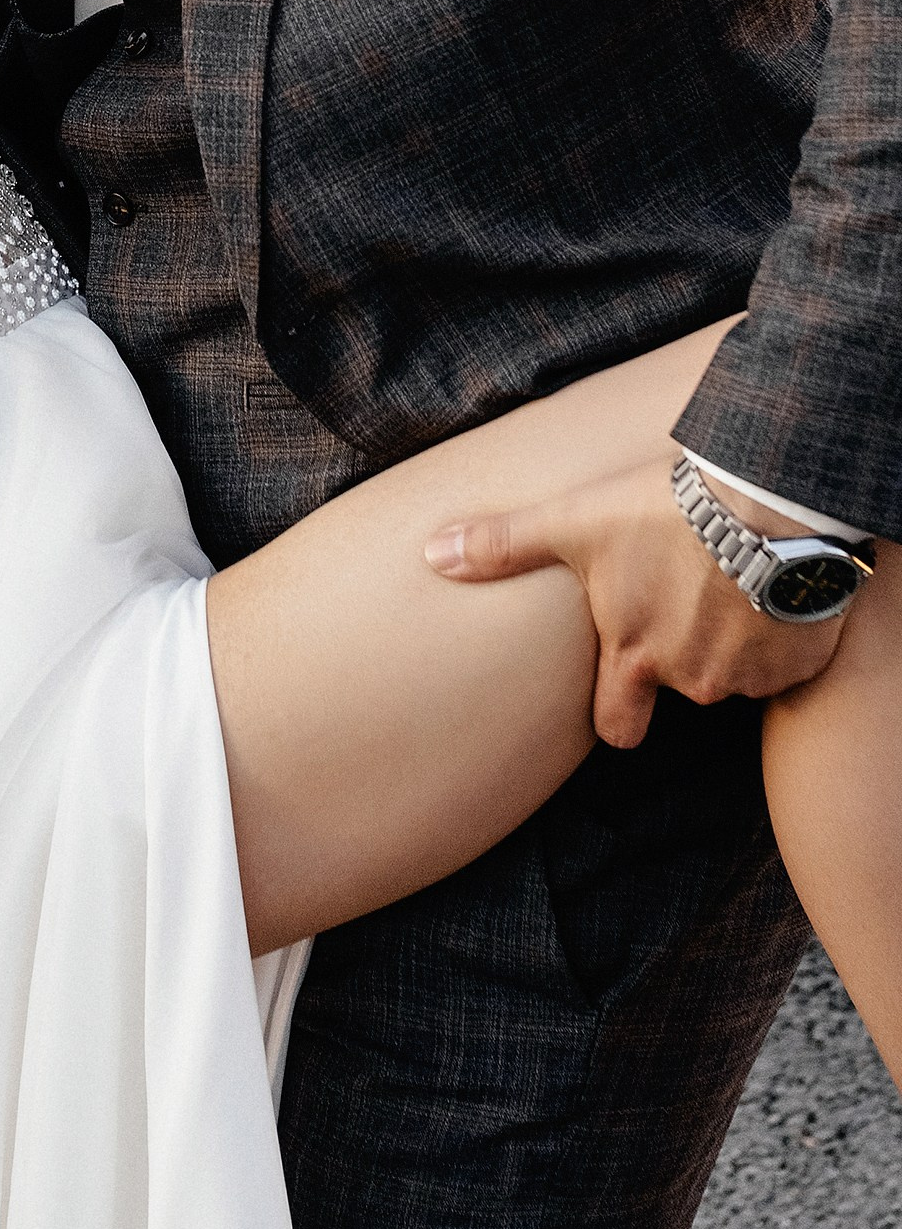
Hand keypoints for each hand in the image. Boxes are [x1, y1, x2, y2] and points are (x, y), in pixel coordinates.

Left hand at [426, 456, 844, 747]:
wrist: (763, 501)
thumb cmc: (661, 510)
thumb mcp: (574, 522)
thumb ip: (502, 545)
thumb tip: (431, 556)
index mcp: (633, 656)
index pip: (616, 727)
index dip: (617, 713)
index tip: (623, 685)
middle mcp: (690, 680)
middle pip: (680, 687)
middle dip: (681, 655)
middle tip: (684, 597)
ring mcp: (748, 676)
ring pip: (733, 670)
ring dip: (730, 636)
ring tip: (726, 577)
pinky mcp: (798, 663)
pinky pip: (785, 659)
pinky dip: (778, 632)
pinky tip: (767, 585)